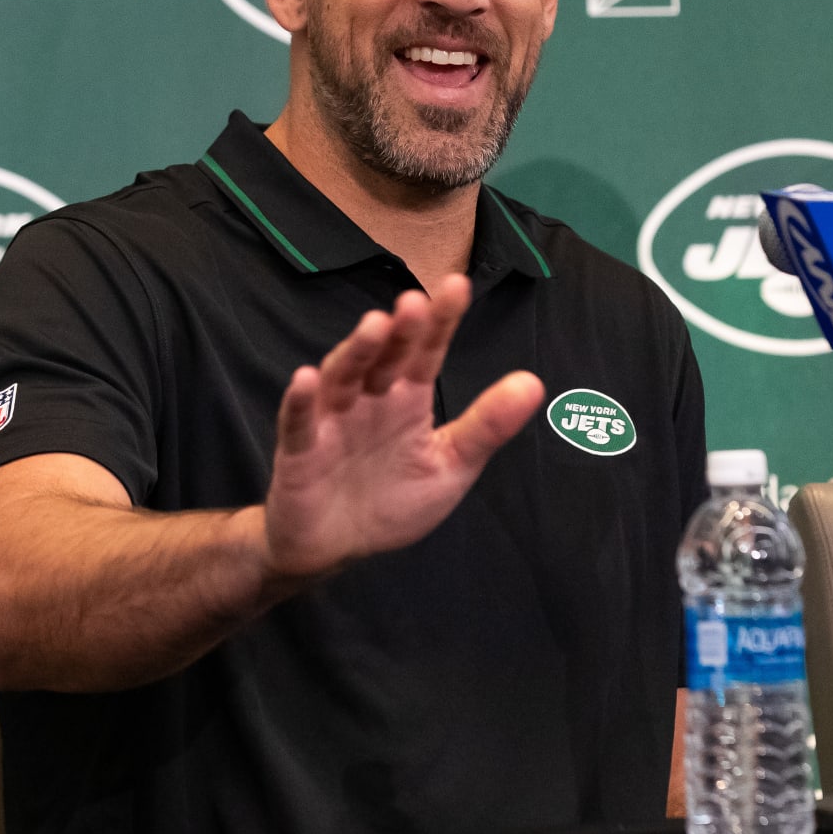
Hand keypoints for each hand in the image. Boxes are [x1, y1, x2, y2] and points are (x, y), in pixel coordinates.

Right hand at [264, 273, 543, 578]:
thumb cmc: (391, 500)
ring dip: (356, 351)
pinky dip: (299, 401)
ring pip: (342, 378)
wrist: (334, 547)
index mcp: (407, 399)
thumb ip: (486, 426)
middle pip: (385, 357)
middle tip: (415, 303)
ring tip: (374, 327)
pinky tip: (306, 379)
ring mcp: (331, 420)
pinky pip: (298, 423)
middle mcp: (369, 399)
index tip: (458, 286)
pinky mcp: (298, 450)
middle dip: (400, 331)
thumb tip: (534, 382)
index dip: (441, 321)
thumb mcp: (450, 466)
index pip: (427, 352)